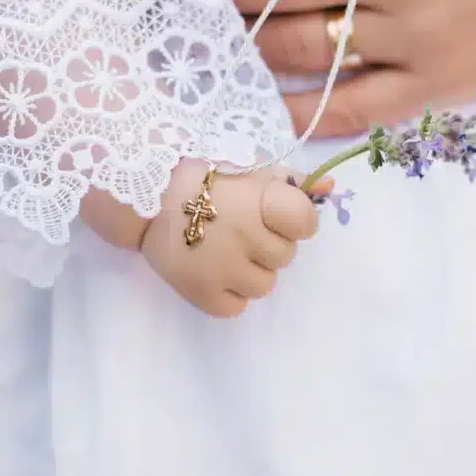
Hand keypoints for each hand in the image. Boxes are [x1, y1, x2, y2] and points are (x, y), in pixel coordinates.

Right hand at [140, 160, 323, 317]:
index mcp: (258, 200)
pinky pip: (237, 307)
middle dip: (269, 244)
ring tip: (224, 249)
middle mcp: (243, 235)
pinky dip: (229, 293)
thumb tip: (330, 187)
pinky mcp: (201, 294)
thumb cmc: (205, 178)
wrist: (145, 196)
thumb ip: (292, 180)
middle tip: (239, 229)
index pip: (305, 222)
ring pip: (265, 285)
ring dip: (250, 270)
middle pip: (285, 256)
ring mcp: (221, 268)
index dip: (296, 220)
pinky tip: (212, 270)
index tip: (275, 215)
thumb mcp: (249, 169)